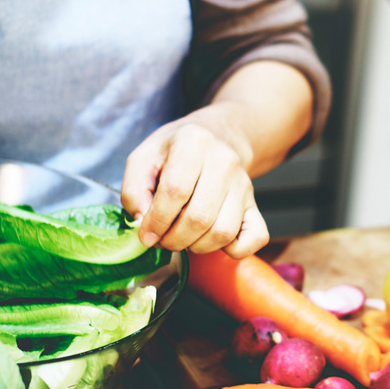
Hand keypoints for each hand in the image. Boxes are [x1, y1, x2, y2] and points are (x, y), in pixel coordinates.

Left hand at [121, 104, 268, 257]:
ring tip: (183, 238)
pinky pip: (255, 238)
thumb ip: (134, 189)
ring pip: (223, 232)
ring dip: (197, 246)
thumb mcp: (144, 158)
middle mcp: (224, 161)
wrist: (216, 138)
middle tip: (162, 239)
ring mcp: (243, 184)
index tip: (146, 235)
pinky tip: (212, 240)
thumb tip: (143, 221)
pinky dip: (233, 250)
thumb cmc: (175, 151)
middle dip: (174, 239)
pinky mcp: (255, 204)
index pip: (175, 191)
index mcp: (193, 142)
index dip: (156, 220)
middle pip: (200, 217)